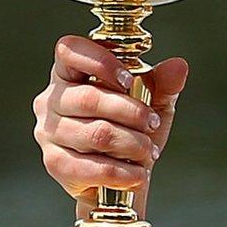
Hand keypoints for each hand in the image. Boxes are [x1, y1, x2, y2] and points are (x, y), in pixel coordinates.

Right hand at [32, 35, 188, 218]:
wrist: (123, 176)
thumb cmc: (132, 129)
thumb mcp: (153, 103)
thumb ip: (164, 84)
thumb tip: (178, 66)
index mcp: (70, 73)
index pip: (70, 50)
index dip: (100, 62)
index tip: (129, 80)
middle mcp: (51, 100)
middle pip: (89, 99)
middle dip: (132, 113)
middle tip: (153, 123)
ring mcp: (48, 132)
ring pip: (96, 133)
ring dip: (133, 143)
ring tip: (149, 150)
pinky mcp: (55, 163)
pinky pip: (92, 167)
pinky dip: (124, 171)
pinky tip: (138, 172)